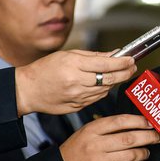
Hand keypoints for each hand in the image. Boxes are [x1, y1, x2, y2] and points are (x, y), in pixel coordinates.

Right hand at [15, 50, 136, 115]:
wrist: (27, 90)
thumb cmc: (45, 69)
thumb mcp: (68, 55)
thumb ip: (93, 56)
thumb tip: (115, 54)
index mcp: (73, 66)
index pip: (106, 64)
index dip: (122, 62)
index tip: (131, 59)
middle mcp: (76, 82)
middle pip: (109, 79)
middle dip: (125, 73)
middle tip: (133, 67)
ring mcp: (77, 97)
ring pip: (105, 90)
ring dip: (115, 82)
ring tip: (121, 73)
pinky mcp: (77, 107)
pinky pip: (97, 98)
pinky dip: (104, 90)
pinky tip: (105, 84)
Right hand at [59, 114, 159, 160]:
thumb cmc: (76, 150)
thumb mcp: (87, 132)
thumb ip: (107, 127)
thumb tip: (135, 122)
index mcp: (92, 130)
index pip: (120, 121)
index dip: (139, 120)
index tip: (151, 122)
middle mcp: (95, 145)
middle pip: (129, 138)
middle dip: (149, 137)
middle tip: (158, 136)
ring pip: (131, 155)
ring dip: (144, 152)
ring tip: (148, 150)